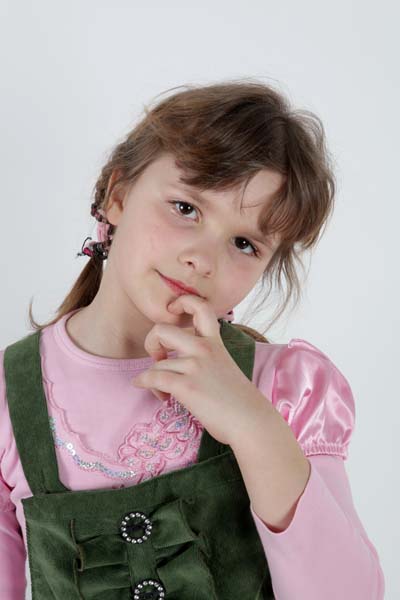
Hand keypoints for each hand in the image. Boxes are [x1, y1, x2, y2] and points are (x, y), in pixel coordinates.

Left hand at [131, 294, 267, 445]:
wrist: (251, 422)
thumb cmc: (241, 402)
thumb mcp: (226, 367)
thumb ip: (208, 358)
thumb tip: (184, 365)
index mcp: (215, 343)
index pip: (201, 308)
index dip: (182, 302)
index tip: (172, 310)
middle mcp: (204, 349)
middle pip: (162, 330)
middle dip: (152, 342)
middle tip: (158, 357)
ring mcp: (194, 367)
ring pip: (157, 363)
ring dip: (152, 377)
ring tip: (164, 392)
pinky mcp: (186, 386)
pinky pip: (153, 377)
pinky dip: (143, 382)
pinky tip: (144, 386)